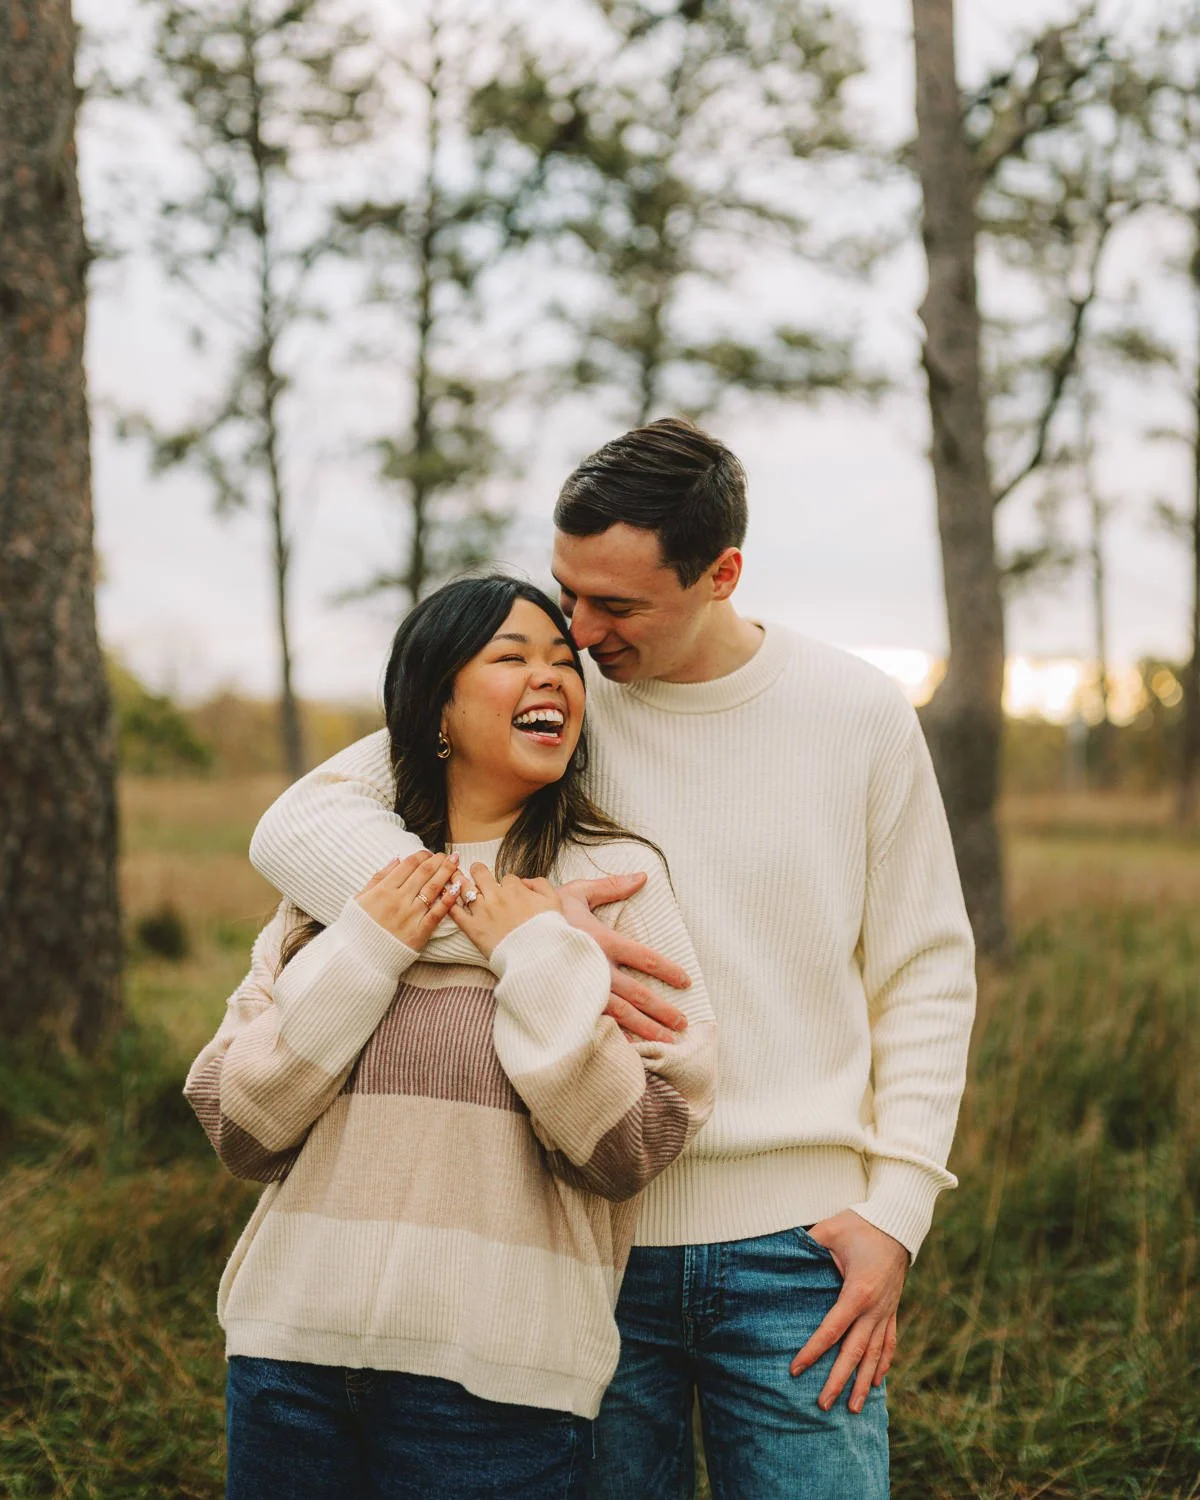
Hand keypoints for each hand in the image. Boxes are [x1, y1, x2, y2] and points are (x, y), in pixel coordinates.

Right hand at [355, 850, 461, 949]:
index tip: (429, 853)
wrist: (359, 959)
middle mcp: (398, 900)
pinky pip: (437, 913)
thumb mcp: (359, 899)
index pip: (408, 865)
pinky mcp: (419, 932)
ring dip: (446, 873)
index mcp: (383, 890)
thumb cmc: (357, 928)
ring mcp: (410, 916)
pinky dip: (448, 900)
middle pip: (423, 874)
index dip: (422, 856)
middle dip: (438, 861)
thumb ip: (378, 878)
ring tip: (456, 863)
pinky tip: (456, 889)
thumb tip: (396, 859)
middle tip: (448, 855)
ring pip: (432, 889)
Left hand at [450, 865, 561, 958]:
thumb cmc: (548, 930)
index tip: (507, 889)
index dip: (507, 883)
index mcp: (515, 889)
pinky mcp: (473, 928)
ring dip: (458, 879)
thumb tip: (526, 881)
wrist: (538, 955)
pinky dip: (448, 903)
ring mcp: (482, 911)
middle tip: (475, 870)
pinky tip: (444, 897)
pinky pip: (456, 912)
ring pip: (464, 888)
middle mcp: (496, 896)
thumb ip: (541, 885)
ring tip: (453, 875)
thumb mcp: (554, 901)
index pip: (507, 878)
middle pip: (481, 874)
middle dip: (477, 870)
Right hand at [556, 874, 690, 1044]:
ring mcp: (581, 990)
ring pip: (621, 1014)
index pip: (645, 957)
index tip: (686, 982)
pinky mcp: (566, 1004)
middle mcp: (596, 969)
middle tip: (683, 1024)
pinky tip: (630, 1049)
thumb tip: (642, 877)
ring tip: (667, 1042)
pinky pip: (594, 1024)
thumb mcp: (577, 893)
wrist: (504, 935)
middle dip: (662, 1011)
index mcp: (602, 941)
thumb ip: (611, 887)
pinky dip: (613, 1038)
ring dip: (646, 1029)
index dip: (668, 970)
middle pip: (638, 994)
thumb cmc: (542, 913)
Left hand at [789, 1211, 907, 1413]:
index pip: (831, 1330)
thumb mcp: (830, 1230)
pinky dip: (883, 1364)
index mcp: (857, 1292)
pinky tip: (878, 1382)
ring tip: (854, 1409)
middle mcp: (875, 1308)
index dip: (813, 1351)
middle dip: (838, 1381)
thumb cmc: (860, 1225)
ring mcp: (886, 1311)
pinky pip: (889, 1342)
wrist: (898, 1224)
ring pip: (875, 1355)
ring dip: (864, 1383)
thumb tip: (779, 1250)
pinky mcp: (892, 1309)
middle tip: (822, 1405)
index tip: (795, 1370)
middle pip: (854, 1352)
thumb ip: (807, 1244)